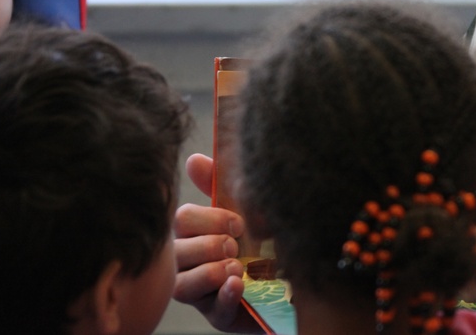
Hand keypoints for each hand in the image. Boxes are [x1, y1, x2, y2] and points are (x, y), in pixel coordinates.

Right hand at [173, 154, 260, 332]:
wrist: (298, 275)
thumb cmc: (264, 238)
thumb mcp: (247, 209)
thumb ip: (221, 186)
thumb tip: (193, 159)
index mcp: (196, 234)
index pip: (182, 221)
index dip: (208, 219)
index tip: (238, 221)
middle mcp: (192, 264)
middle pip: (178, 251)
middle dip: (209, 245)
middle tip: (235, 245)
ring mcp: (203, 293)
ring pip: (182, 285)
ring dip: (210, 272)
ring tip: (237, 267)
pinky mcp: (221, 317)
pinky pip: (213, 310)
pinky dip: (225, 295)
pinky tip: (239, 284)